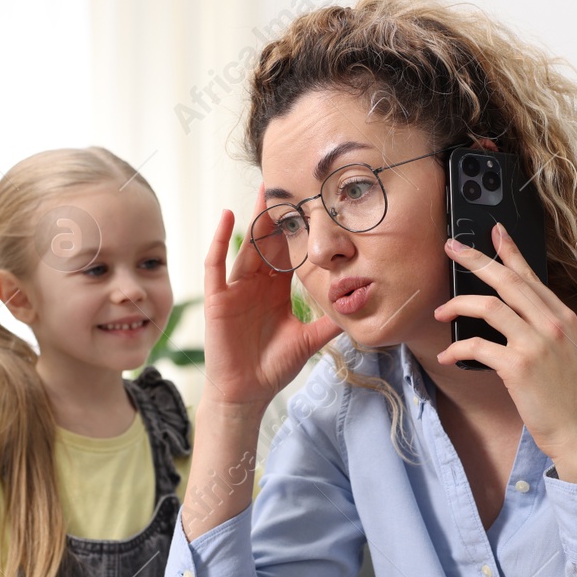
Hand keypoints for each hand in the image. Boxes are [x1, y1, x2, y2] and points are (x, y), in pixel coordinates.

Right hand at [197, 185, 340, 411]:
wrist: (247, 392)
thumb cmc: (273, 367)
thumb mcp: (309, 340)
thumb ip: (330, 322)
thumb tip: (360, 306)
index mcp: (276, 291)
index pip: (289, 253)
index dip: (299, 231)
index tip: (313, 205)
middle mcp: (256, 285)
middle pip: (268, 243)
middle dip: (279, 216)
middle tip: (291, 184)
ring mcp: (235, 289)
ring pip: (246, 246)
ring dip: (255, 219)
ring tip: (265, 191)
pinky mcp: (218, 298)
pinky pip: (216, 263)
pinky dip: (220, 239)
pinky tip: (228, 215)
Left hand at [435, 223, 576, 483]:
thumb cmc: (563, 395)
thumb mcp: (562, 351)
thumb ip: (540, 327)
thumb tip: (504, 311)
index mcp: (562, 317)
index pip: (530, 275)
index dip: (509, 251)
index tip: (494, 231)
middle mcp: (551, 324)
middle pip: (507, 280)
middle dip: (475, 260)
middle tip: (451, 248)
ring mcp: (536, 343)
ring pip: (489, 306)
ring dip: (458, 305)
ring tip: (441, 313)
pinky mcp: (518, 366)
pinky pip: (478, 345)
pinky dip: (457, 349)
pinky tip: (448, 356)